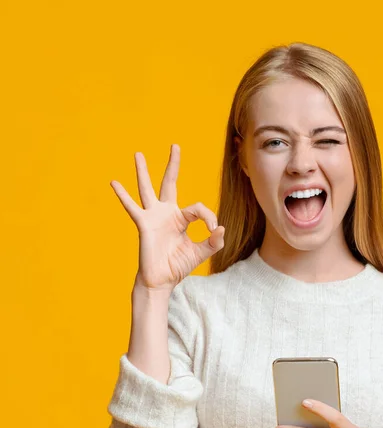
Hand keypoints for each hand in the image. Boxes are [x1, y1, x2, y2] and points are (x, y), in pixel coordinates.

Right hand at [110, 144, 225, 292]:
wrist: (162, 280)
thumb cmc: (178, 266)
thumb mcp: (201, 253)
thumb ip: (213, 242)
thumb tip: (221, 228)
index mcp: (182, 219)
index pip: (198, 208)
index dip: (209, 217)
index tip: (213, 230)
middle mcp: (167, 213)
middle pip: (170, 183)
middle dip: (173, 165)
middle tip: (175, 145)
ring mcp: (154, 216)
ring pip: (148, 188)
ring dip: (143, 171)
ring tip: (138, 153)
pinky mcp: (144, 224)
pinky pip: (132, 207)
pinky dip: (123, 195)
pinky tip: (114, 182)